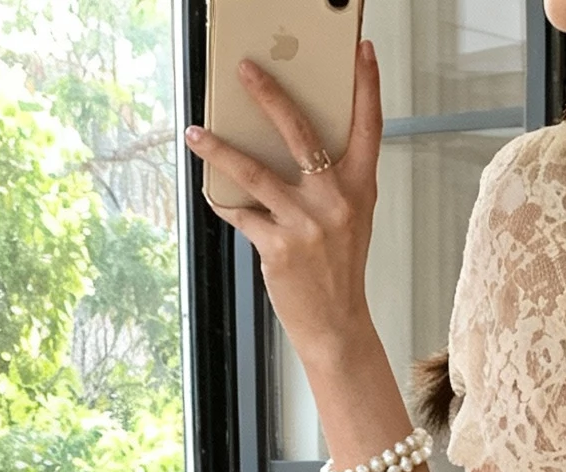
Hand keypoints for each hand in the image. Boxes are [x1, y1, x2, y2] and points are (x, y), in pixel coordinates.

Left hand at [186, 40, 381, 368]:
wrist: (336, 326)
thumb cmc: (338, 270)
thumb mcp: (348, 219)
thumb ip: (328, 182)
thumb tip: (279, 144)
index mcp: (359, 188)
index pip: (369, 126)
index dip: (367, 86)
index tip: (361, 51)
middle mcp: (335, 201)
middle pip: (299, 132)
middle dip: (269, 94)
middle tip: (246, 70)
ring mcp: (307, 224)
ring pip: (254, 171)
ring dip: (219, 148)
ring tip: (196, 132)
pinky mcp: (279, 248)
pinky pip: (241, 213)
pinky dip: (224, 202)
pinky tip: (211, 192)